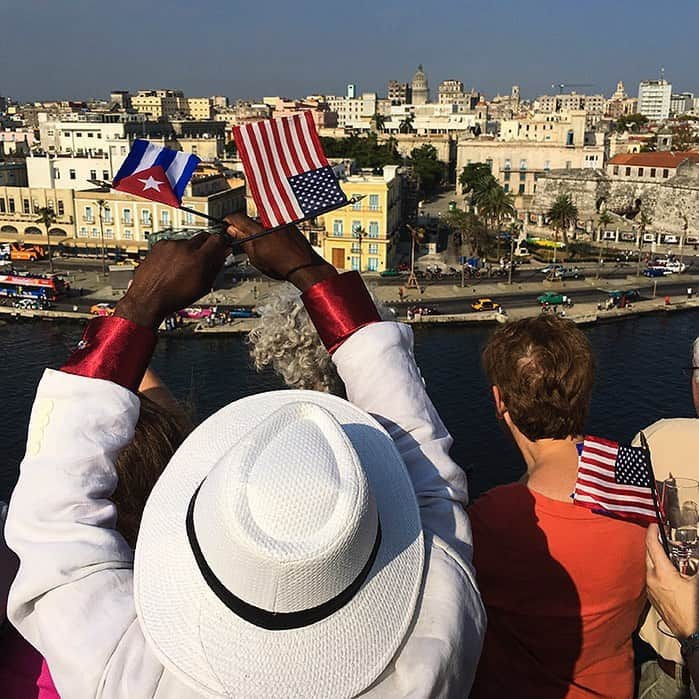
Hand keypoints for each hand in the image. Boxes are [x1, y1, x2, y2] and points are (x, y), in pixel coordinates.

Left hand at [115, 232, 229, 328]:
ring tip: (183, 267)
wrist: (148, 298)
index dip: (220, 244)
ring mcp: (171, 245)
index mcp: (199, 259)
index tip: (220, 248)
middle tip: (203, 258)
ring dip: (189, 251)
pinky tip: (172, 265)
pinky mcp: (160, 245)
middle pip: (203, 237)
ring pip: (188, 241)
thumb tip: (222, 255)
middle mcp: (185, 248)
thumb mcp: (202, 286)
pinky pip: (173, 244)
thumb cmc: (173, 297)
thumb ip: (216, 267)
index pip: (217, 239)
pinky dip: (175, 252)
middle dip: (206, 246)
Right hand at [224, 213, 336, 291]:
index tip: (227, 225)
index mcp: (257, 229)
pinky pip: (274, 224)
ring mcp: (281, 221)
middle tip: (243, 240)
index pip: (237, 217)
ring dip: (259, 230)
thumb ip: (243, 241)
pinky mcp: (289, 224)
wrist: (305, 266)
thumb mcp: (255, 257)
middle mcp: (269, 221)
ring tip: (263, 246)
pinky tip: (274, 244)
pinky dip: (271, 231)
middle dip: (245, 228)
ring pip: (263, 222)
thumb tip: (233, 231)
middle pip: (250, 220)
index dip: (229, 221)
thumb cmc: (283, 265)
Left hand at [646, 523, 698, 638]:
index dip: (652, 533)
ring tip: (666, 554)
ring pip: (649, 567)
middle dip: (653, 544)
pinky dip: (657, 571)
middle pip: (648, 555)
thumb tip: (695, 558)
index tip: (654, 525)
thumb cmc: (695, 610)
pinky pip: (652, 579)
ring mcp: (651, 590)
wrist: (693, 636)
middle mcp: (652, 580)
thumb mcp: (697, 582)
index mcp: (662, 573)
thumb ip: (696, 566)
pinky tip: (668, 572)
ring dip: (655, 558)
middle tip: (660, 537)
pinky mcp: (654, 599)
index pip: (652, 546)